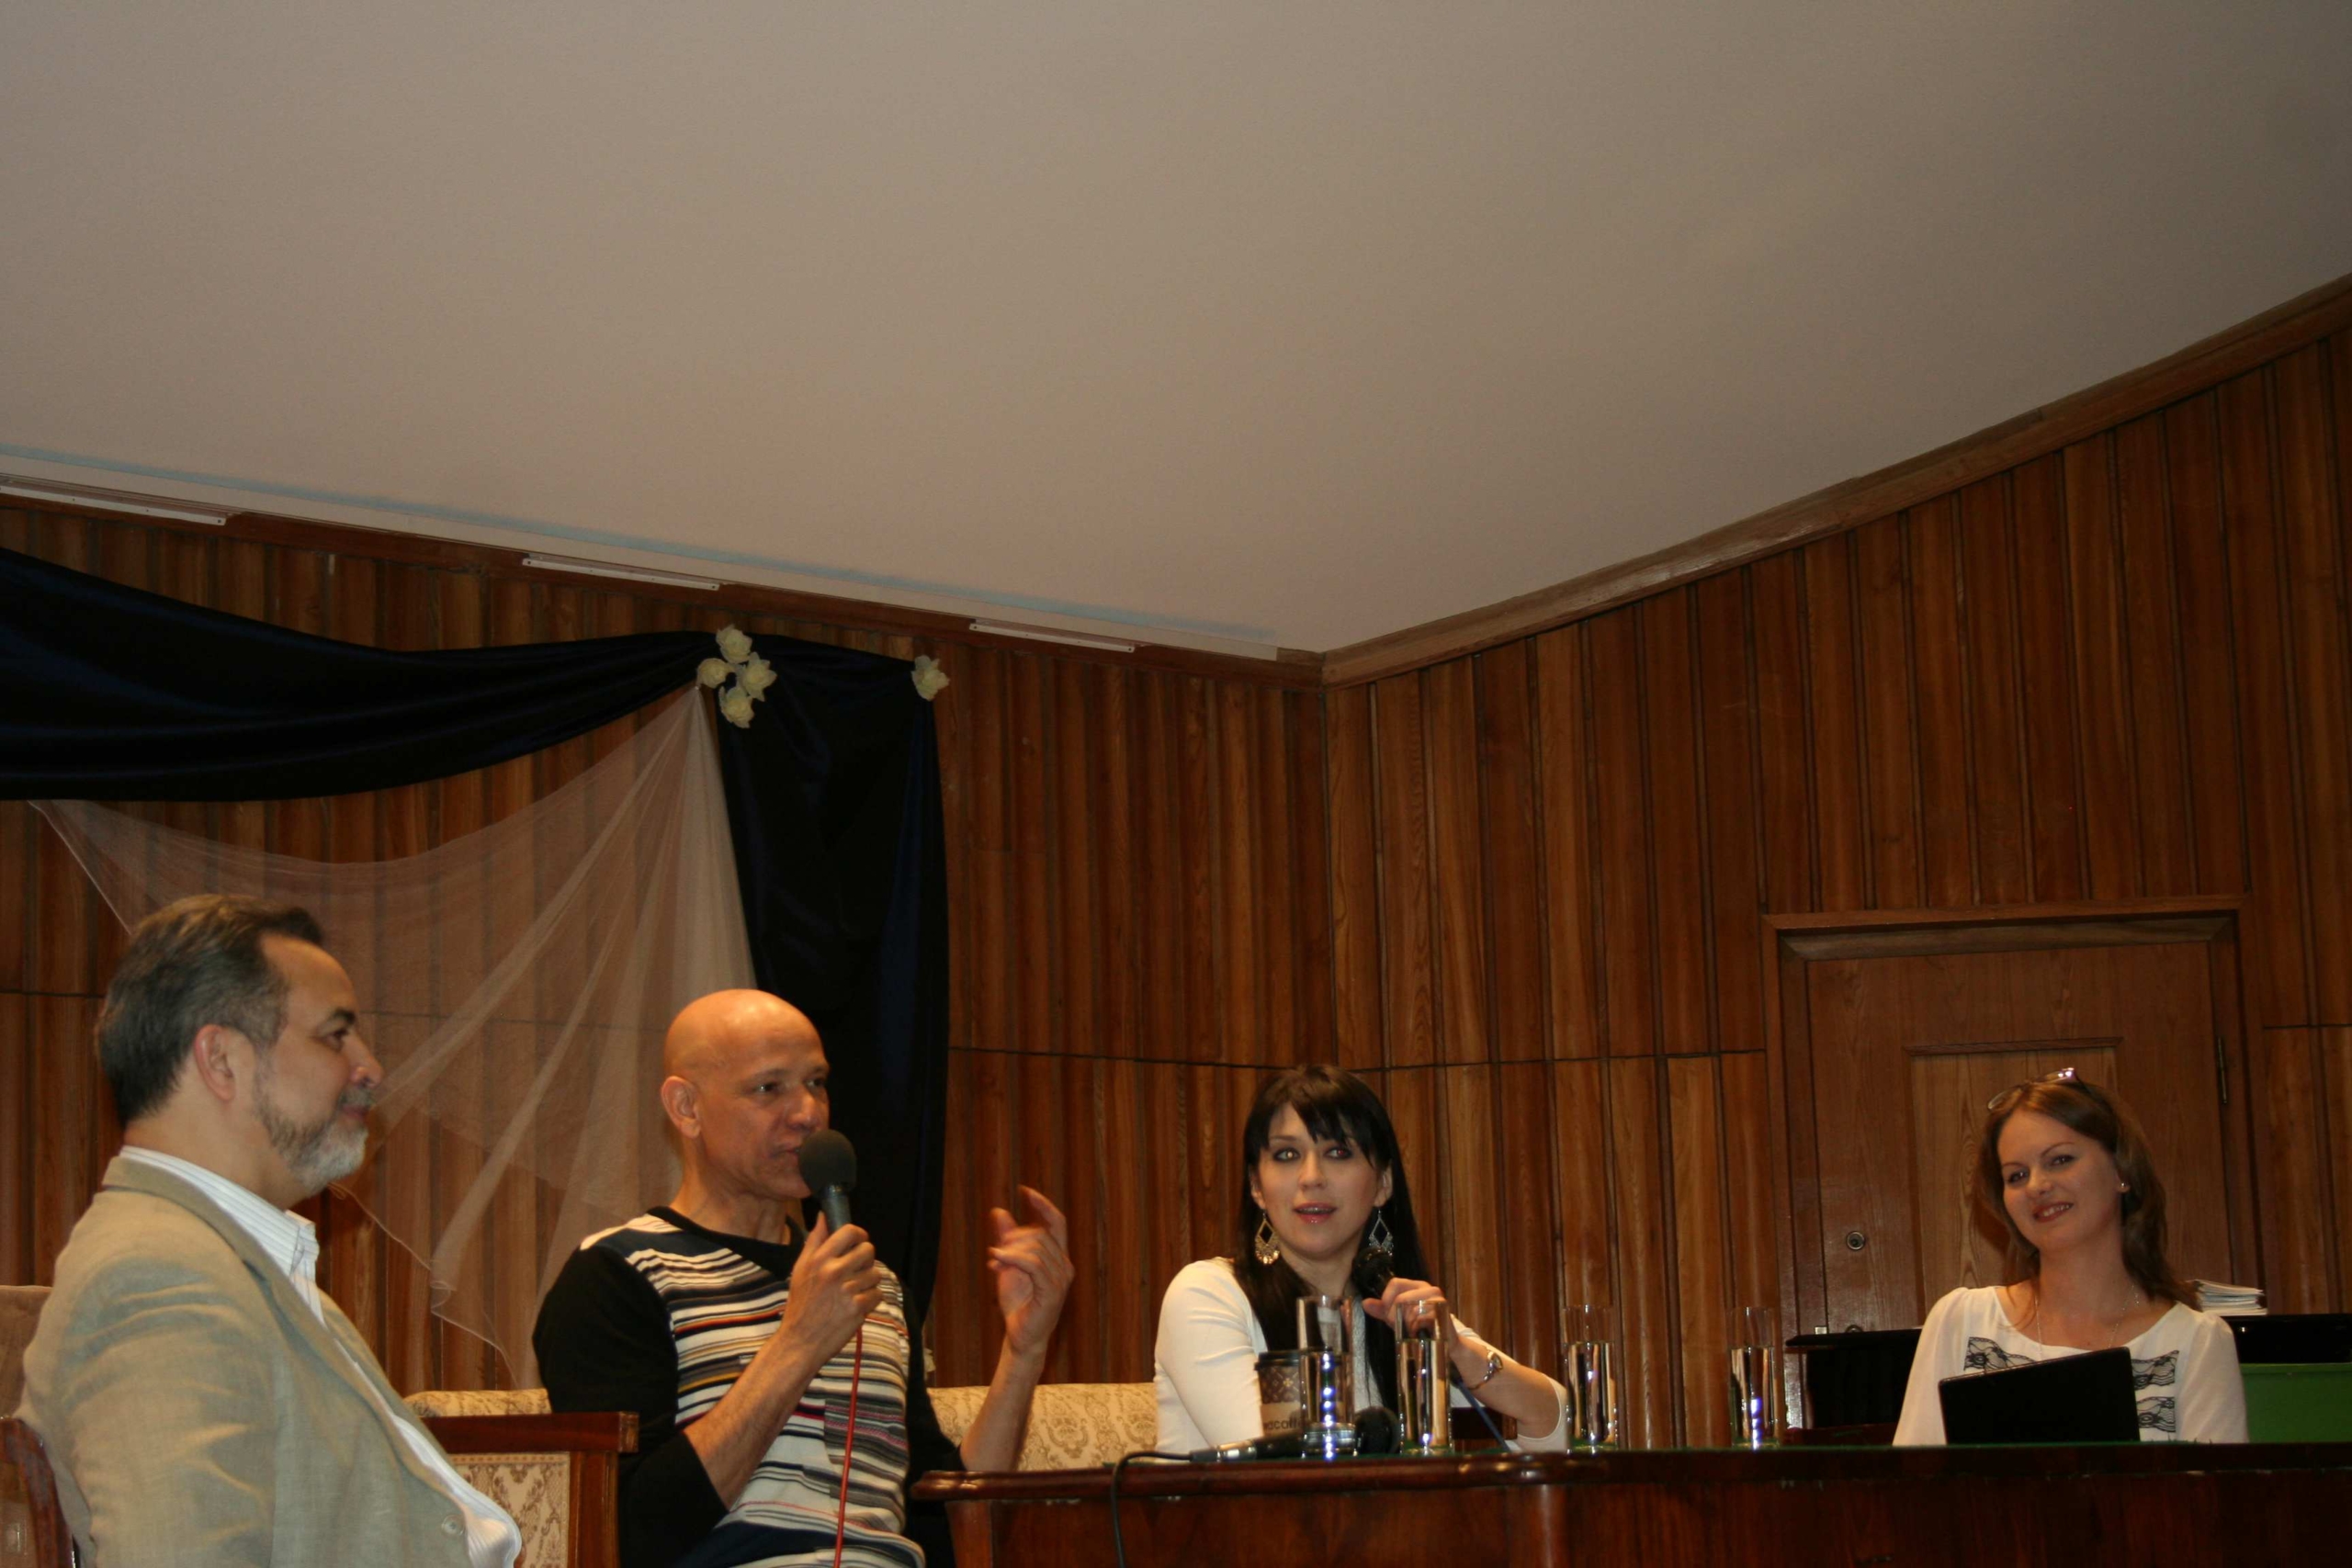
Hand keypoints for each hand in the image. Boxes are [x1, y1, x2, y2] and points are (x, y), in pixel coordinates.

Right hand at [773, 1214, 882, 1363]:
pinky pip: (877, 1294)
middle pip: (868, 1250)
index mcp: (818, 1260)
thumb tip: (824, 1216)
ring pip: (875, 1274)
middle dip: (866, 1260)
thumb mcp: (800, 1270)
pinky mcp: (858, 1307)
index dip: (859, 1235)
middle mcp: (833, 1272)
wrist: (800, 1342)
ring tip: (852, 1293)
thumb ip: (815, 1241)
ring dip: (868, 1283)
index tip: (858, 1242)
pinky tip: (856, 1306)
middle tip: (855, 1271)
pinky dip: (870, 1300)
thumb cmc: (801, 1305)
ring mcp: (847, 1290)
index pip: (850, 1231)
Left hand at [987, 1186, 1073, 1358]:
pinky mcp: (1052, 1292)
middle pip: (1041, 1234)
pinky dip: (1013, 1258)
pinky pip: (1033, 1264)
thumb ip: (1007, 1239)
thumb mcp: (1008, 1265)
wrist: (1020, 1335)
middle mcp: (1064, 1266)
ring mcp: (1061, 1279)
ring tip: (994, 1256)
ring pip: (1036, 1247)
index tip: (1025, 1191)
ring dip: (1010, 1249)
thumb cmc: (1018, 1302)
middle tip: (996, 1249)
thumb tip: (998, 1211)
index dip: (1043, 1205)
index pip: (1057, 1222)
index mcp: (1058, 1257)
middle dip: (1015, 1236)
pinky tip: (996, 1259)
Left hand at [1366, 1277, 1454, 1347]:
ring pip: (1410, 1307)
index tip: (1387, 1315)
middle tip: (1397, 1325)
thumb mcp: (1399, 1317)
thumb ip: (1383, 1309)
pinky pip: (1422, 1318)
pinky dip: (1416, 1327)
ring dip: (1405, 1322)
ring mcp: (1437, 1300)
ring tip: (1409, 1329)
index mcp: (1416, 1286)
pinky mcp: (1442, 1312)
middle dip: (1393, 1314)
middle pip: (1400, 1297)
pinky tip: (1418, 1332)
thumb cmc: (1421, 1326)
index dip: (1386, 1299)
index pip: (1394, 1283)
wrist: (1448, 1341)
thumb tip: (1365, 1303)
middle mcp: (1428, 1288)